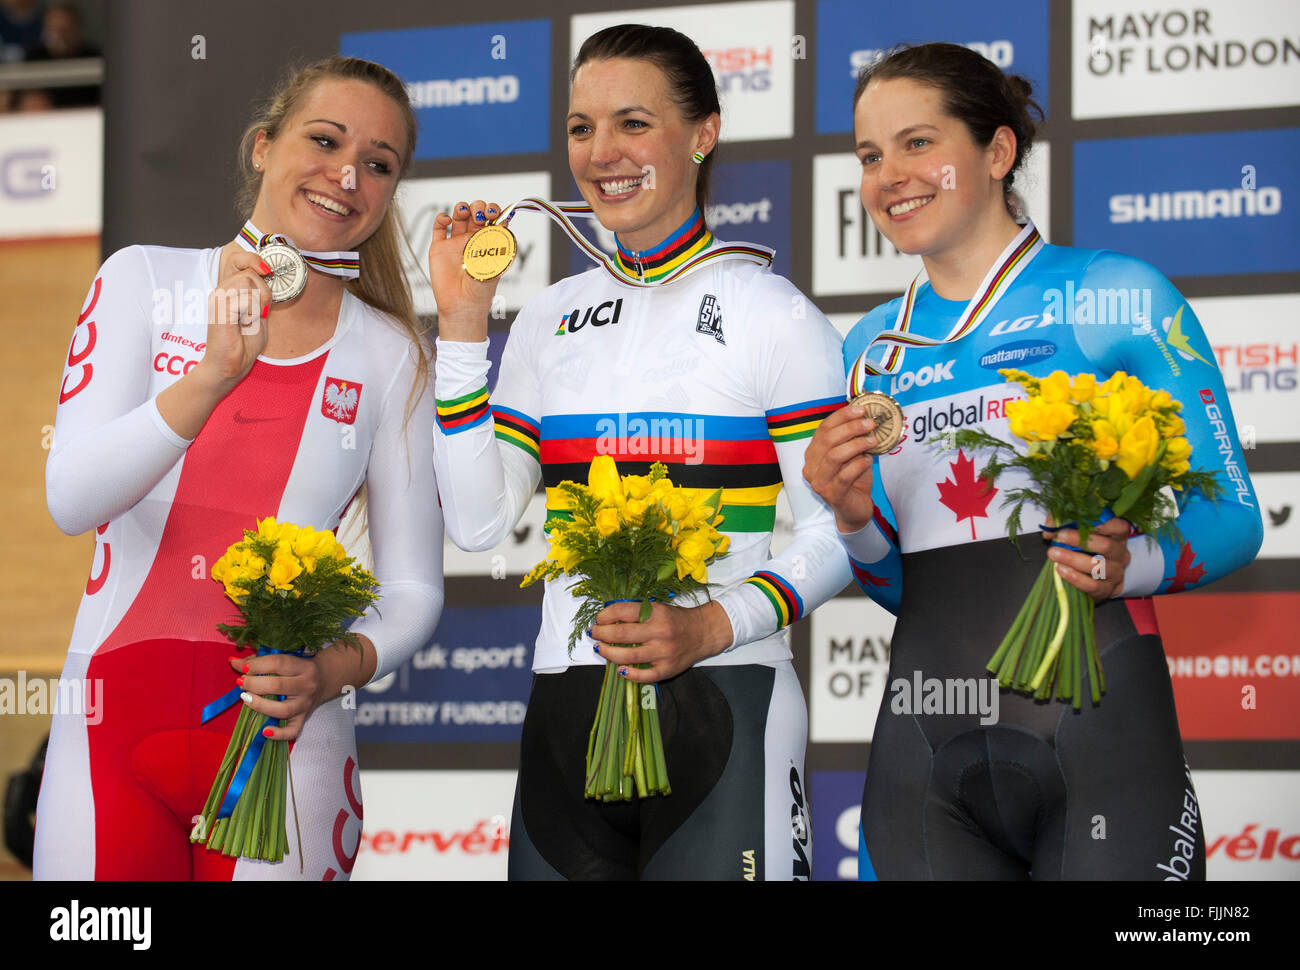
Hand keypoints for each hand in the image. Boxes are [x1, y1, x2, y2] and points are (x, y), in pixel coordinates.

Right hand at [195, 250, 272, 394]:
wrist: (230, 366)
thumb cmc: (243, 344)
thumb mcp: (259, 315)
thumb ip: (263, 297)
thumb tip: (272, 280)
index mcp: (228, 290)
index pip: (237, 259)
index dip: (254, 260)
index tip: (268, 271)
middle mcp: (220, 290)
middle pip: (248, 270)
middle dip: (263, 289)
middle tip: (260, 310)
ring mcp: (217, 298)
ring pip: (248, 280)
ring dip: (258, 300)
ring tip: (251, 317)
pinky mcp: (219, 309)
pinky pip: (245, 297)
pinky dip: (252, 310)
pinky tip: (246, 322)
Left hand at [229, 636, 375, 740]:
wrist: (327, 678)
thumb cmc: (300, 667)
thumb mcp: (288, 659)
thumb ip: (261, 660)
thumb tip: (233, 662)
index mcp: (303, 666)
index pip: (277, 663)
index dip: (256, 665)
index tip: (241, 667)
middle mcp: (307, 685)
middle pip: (276, 686)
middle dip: (253, 684)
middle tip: (241, 682)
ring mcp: (305, 704)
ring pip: (282, 710)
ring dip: (259, 705)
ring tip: (246, 698)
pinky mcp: (304, 718)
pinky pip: (292, 731)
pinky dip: (278, 734)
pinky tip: (264, 731)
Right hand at [426, 199, 504, 341]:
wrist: (461, 306)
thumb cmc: (481, 290)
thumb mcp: (495, 265)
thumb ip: (497, 245)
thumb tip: (503, 223)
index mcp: (489, 244)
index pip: (494, 220)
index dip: (496, 211)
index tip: (496, 213)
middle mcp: (473, 240)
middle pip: (477, 213)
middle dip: (480, 207)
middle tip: (482, 214)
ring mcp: (455, 243)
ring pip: (459, 215)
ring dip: (463, 207)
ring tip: (465, 213)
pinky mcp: (439, 248)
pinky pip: (439, 227)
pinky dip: (442, 217)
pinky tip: (447, 220)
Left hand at [591, 600, 733, 682]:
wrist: (704, 633)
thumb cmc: (677, 620)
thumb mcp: (658, 608)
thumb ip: (636, 612)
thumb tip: (608, 617)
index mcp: (656, 613)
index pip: (623, 612)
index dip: (605, 616)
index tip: (599, 619)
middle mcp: (660, 632)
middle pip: (621, 634)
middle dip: (601, 634)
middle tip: (594, 633)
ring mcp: (663, 652)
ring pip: (628, 656)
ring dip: (608, 653)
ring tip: (599, 648)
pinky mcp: (667, 669)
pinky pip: (644, 676)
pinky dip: (629, 674)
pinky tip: (619, 669)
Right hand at [802, 401, 878, 532]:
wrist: (854, 509)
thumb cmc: (853, 479)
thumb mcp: (851, 455)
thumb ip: (852, 439)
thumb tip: (865, 416)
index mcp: (813, 454)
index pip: (823, 429)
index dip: (842, 417)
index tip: (861, 409)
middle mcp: (811, 467)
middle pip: (827, 440)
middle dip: (851, 428)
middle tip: (870, 424)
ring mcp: (819, 482)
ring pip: (834, 456)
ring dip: (856, 445)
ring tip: (873, 440)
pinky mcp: (831, 494)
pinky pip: (845, 475)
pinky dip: (859, 464)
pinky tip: (869, 460)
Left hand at [1043, 516, 1131, 602]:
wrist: (1101, 580)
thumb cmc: (1089, 551)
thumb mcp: (1082, 534)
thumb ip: (1066, 526)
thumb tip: (1050, 529)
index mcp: (1118, 536)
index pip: (1118, 526)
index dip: (1102, 523)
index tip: (1081, 519)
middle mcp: (1120, 554)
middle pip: (1106, 546)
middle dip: (1080, 540)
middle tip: (1060, 536)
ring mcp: (1115, 573)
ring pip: (1098, 566)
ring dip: (1073, 559)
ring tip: (1054, 553)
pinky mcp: (1107, 590)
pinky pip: (1092, 585)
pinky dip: (1075, 578)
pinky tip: (1061, 569)